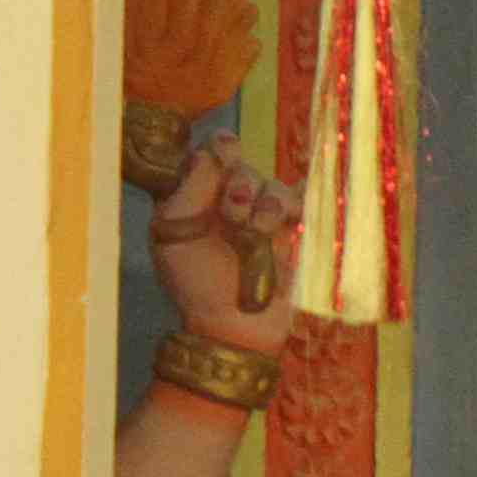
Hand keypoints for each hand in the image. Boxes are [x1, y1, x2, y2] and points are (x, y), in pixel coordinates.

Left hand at [147, 141, 298, 352]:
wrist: (233, 327)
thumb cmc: (194, 285)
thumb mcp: (172, 235)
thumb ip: (187, 191)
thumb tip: (207, 153)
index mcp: (198, 195)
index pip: (212, 152)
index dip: (220, 149)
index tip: (223, 158)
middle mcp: (231, 200)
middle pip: (245, 166)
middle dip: (241, 185)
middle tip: (234, 215)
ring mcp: (265, 216)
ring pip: (274, 185)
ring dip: (267, 205)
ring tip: (258, 233)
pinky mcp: (294, 234)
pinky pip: (304, 204)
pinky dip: (297, 207)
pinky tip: (289, 222)